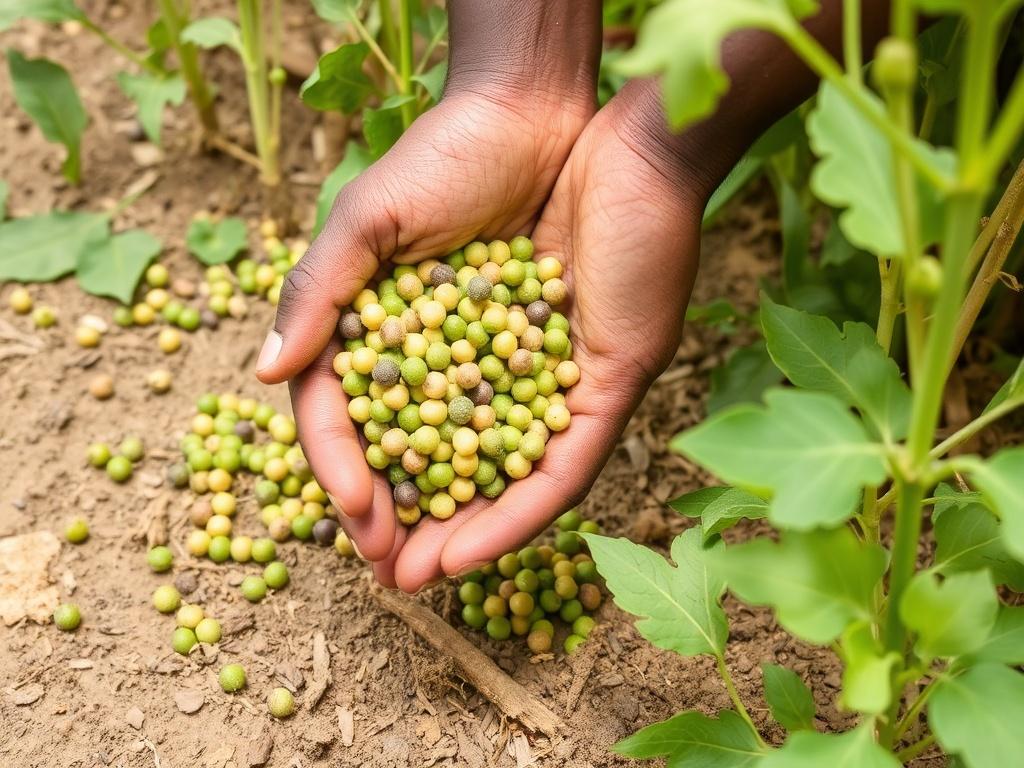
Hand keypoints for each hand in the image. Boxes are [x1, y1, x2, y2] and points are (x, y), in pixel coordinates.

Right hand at [256, 89, 592, 571]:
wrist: (546, 114)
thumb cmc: (452, 155)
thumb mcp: (368, 222)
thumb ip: (319, 295)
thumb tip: (269, 375)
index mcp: (412, 339)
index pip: (372, 418)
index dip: (352, 465)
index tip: (348, 507)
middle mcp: (475, 368)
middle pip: (434, 459)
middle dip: (406, 517)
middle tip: (383, 572)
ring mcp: (538, 377)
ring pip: (496, 471)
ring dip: (462, 530)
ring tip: (425, 578)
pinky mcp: (598, 378)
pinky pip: (563, 457)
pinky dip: (525, 503)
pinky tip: (484, 545)